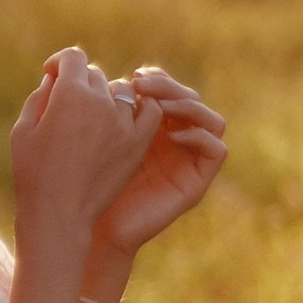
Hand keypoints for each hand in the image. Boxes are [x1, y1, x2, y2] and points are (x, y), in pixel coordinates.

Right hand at [8, 48, 157, 240]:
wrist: (59, 213)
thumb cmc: (33, 173)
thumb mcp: (23, 130)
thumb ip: (40, 96)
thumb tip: (54, 79)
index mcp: (69, 94)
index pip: (73, 58)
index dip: (61, 63)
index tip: (52, 75)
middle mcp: (100, 101)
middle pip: (95, 75)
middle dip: (80, 83)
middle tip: (70, 105)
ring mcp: (123, 122)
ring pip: (121, 90)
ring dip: (107, 96)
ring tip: (96, 116)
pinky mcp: (137, 142)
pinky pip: (150, 110)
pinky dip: (142, 107)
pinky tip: (127, 116)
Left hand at [91, 65, 225, 257]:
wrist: (91, 226)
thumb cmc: (84, 182)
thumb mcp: (93, 138)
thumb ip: (102, 108)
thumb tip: (106, 75)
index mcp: (151, 127)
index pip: (169, 91)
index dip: (157, 79)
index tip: (132, 78)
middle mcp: (174, 141)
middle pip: (191, 99)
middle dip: (170, 86)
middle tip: (142, 86)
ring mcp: (188, 161)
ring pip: (211, 120)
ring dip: (188, 106)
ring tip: (158, 106)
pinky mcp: (196, 182)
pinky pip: (217, 150)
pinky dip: (200, 137)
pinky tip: (170, 136)